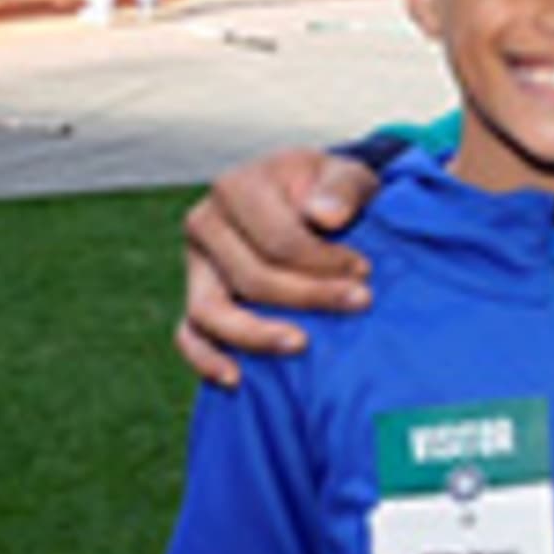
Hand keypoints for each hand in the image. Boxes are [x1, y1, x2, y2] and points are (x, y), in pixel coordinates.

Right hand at [176, 150, 380, 388]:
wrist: (314, 201)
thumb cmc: (330, 190)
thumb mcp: (346, 174)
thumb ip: (341, 188)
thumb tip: (327, 217)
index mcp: (236, 186)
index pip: (278, 239)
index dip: (323, 261)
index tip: (365, 271)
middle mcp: (205, 223)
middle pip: (252, 277)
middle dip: (309, 296)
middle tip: (360, 303)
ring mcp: (195, 265)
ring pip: (210, 312)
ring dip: (258, 334)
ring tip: (302, 345)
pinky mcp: (196, 296)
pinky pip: (189, 335)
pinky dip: (206, 359)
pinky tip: (236, 378)